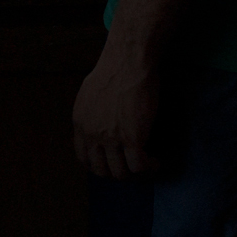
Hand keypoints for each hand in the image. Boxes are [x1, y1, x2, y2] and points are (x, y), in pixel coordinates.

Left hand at [71, 39, 160, 178]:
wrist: (128, 61)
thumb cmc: (114, 69)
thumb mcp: (90, 93)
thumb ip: (92, 113)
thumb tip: (99, 123)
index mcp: (80, 123)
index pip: (84, 159)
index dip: (99, 167)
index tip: (111, 165)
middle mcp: (92, 134)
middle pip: (102, 171)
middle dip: (117, 174)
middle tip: (131, 169)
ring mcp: (111, 139)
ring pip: (121, 173)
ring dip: (135, 175)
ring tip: (146, 167)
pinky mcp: (132, 139)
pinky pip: (139, 166)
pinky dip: (149, 169)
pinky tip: (156, 162)